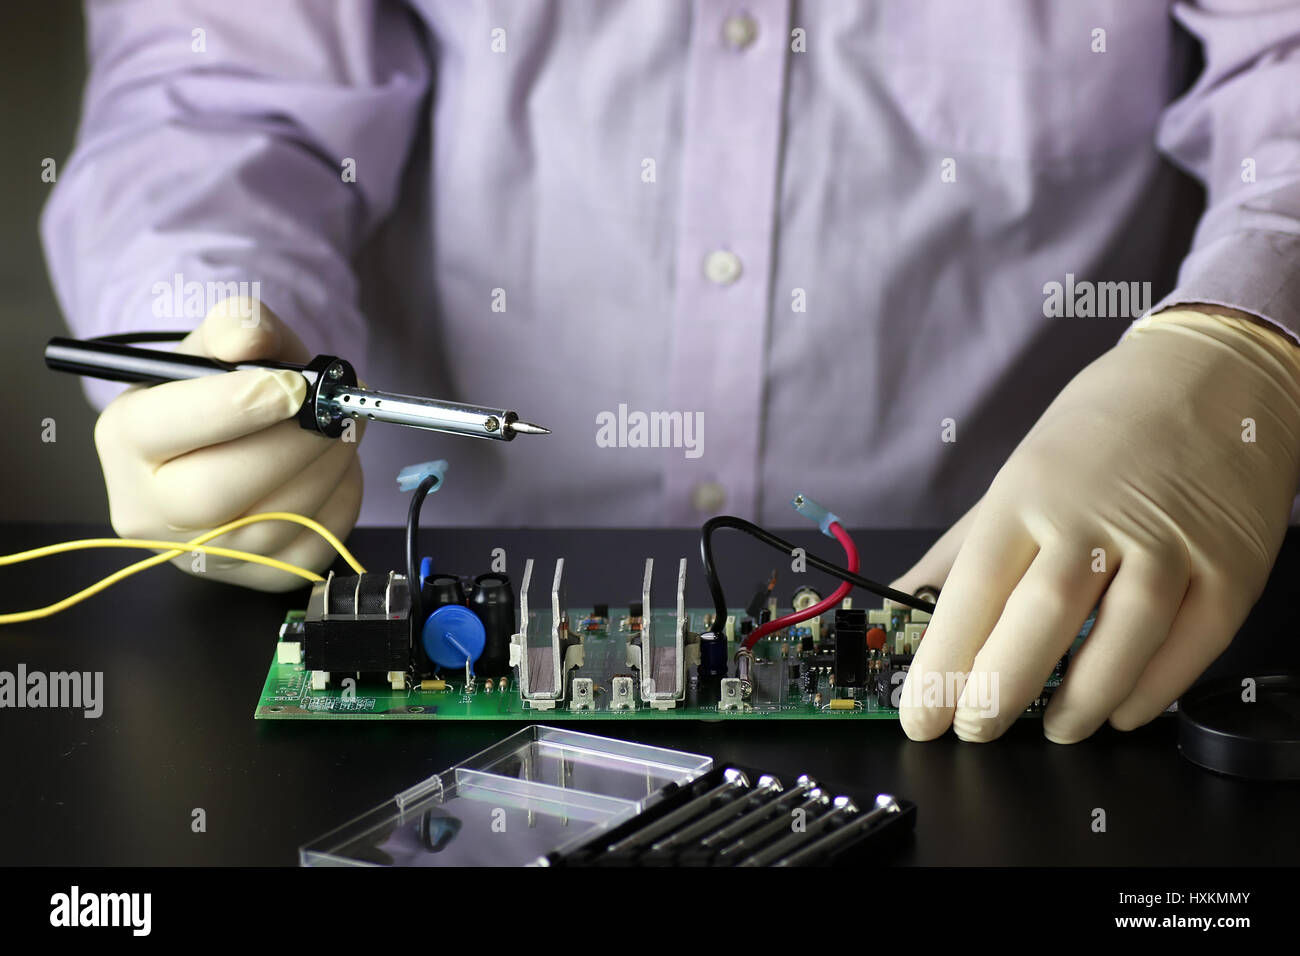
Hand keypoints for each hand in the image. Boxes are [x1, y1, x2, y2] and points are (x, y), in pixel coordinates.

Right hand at [94, 298, 363, 590]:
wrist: (236, 441)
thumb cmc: (225, 390)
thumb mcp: (222, 343)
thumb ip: (236, 326)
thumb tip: (249, 341)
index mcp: (125, 438)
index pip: (164, 432)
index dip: (237, 407)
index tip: (296, 384)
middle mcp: (148, 508)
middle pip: (213, 495)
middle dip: (291, 447)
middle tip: (336, 411)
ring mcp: (200, 554)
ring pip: (271, 525)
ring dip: (328, 469)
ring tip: (346, 428)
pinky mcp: (252, 578)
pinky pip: (309, 548)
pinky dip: (339, 501)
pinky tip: (338, 467)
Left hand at [891, 307, 1299, 742]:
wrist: (1214, 373)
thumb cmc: (1102, 428)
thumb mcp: (1018, 473)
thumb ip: (963, 549)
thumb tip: (905, 602)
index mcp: (1026, 494)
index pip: (972, 593)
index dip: (941, 665)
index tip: (920, 715)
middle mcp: (1094, 518)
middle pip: (1038, 622)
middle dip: (997, 693)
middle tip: (977, 729)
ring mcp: (1168, 543)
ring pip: (1119, 643)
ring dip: (1079, 702)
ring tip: (1055, 729)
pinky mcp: (1230, 566)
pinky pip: (1190, 646)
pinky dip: (1153, 690)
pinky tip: (1121, 709)